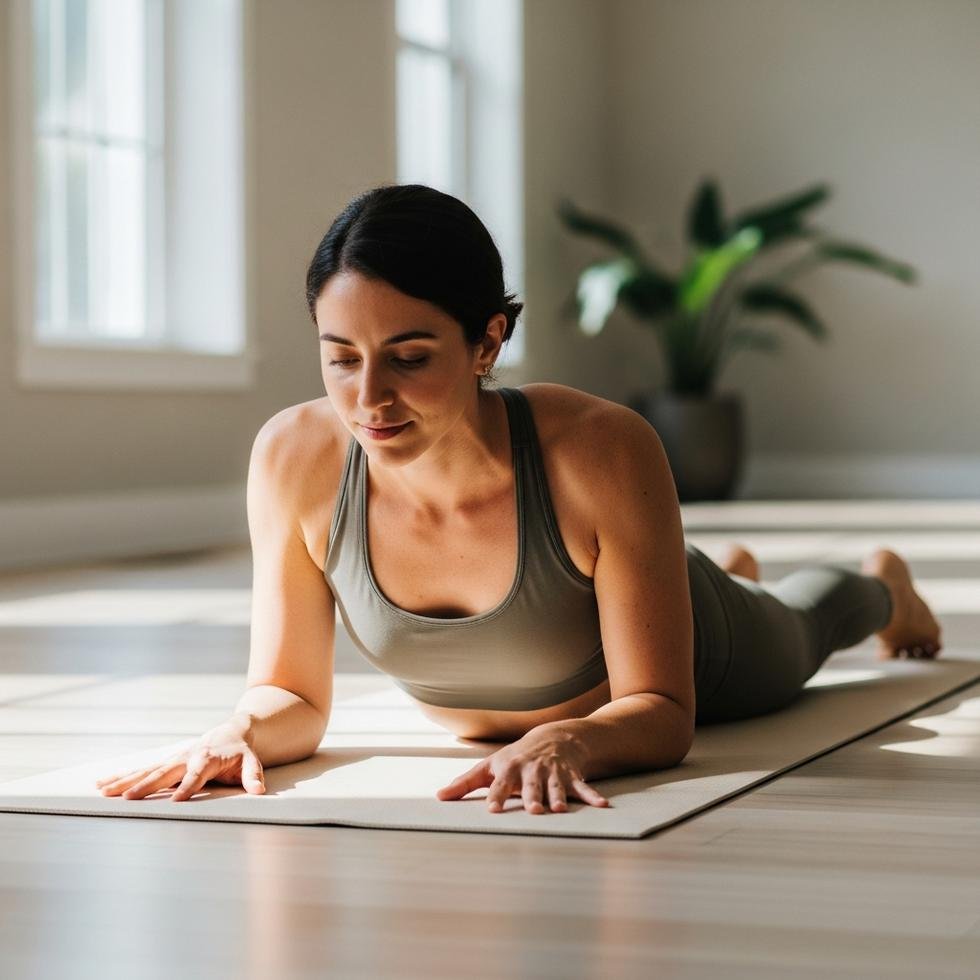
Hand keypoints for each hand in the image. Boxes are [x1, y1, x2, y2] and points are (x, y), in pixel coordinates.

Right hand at [94, 716, 265, 801]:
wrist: (230, 732)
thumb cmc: (240, 752)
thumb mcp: (252, 761)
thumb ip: (253, 775)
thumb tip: (259, 790)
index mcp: (207, 759)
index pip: (196, 775)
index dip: (187, 787)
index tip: (176, 801)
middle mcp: (186, 758)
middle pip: (164, 772)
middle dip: (146, 786)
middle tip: (128, 799)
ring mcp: (172, 760)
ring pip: (147, 771)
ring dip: (125, 781)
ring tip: (104, 791)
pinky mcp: (164, 764)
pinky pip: (141, 770)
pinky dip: (122, 776)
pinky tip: (102, 784)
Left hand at [435, 725, 609, 813]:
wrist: (553, 738)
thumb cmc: (515, 758)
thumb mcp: (490, 767)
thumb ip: (465, 783)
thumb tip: (439, 798)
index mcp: (510, 770)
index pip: (500, 785)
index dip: (497, 797)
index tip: (493, 811)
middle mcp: (531, 770)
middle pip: (531, 785)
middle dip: (532, 796)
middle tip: (533, 811)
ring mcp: (553, 772)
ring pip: (555, 786)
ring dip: (558, 797)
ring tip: (559, 810)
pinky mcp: (571, 775)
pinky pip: (582, 787)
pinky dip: (592, 796)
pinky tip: (603, 806)